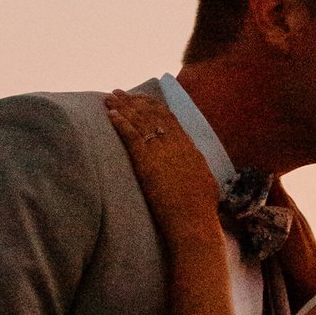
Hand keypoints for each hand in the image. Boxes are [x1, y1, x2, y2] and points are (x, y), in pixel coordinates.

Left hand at [106, 89, 223, 237]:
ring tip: (110, 97)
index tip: (141, 99)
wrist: (194, 223)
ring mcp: (163, 152)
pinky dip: (121, 123)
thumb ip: (197, 170)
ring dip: (123, 107)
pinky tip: (111, 114)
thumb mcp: (205, 183)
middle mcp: (177, 145)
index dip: (153, 107)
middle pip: (153, 115)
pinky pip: (132, 136)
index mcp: (191, 148)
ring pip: (140, 121)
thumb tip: (197, 168)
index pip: (170, 119)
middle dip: (134, 102)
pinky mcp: (148, 163)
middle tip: (120, 92)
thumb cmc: (200, 212)